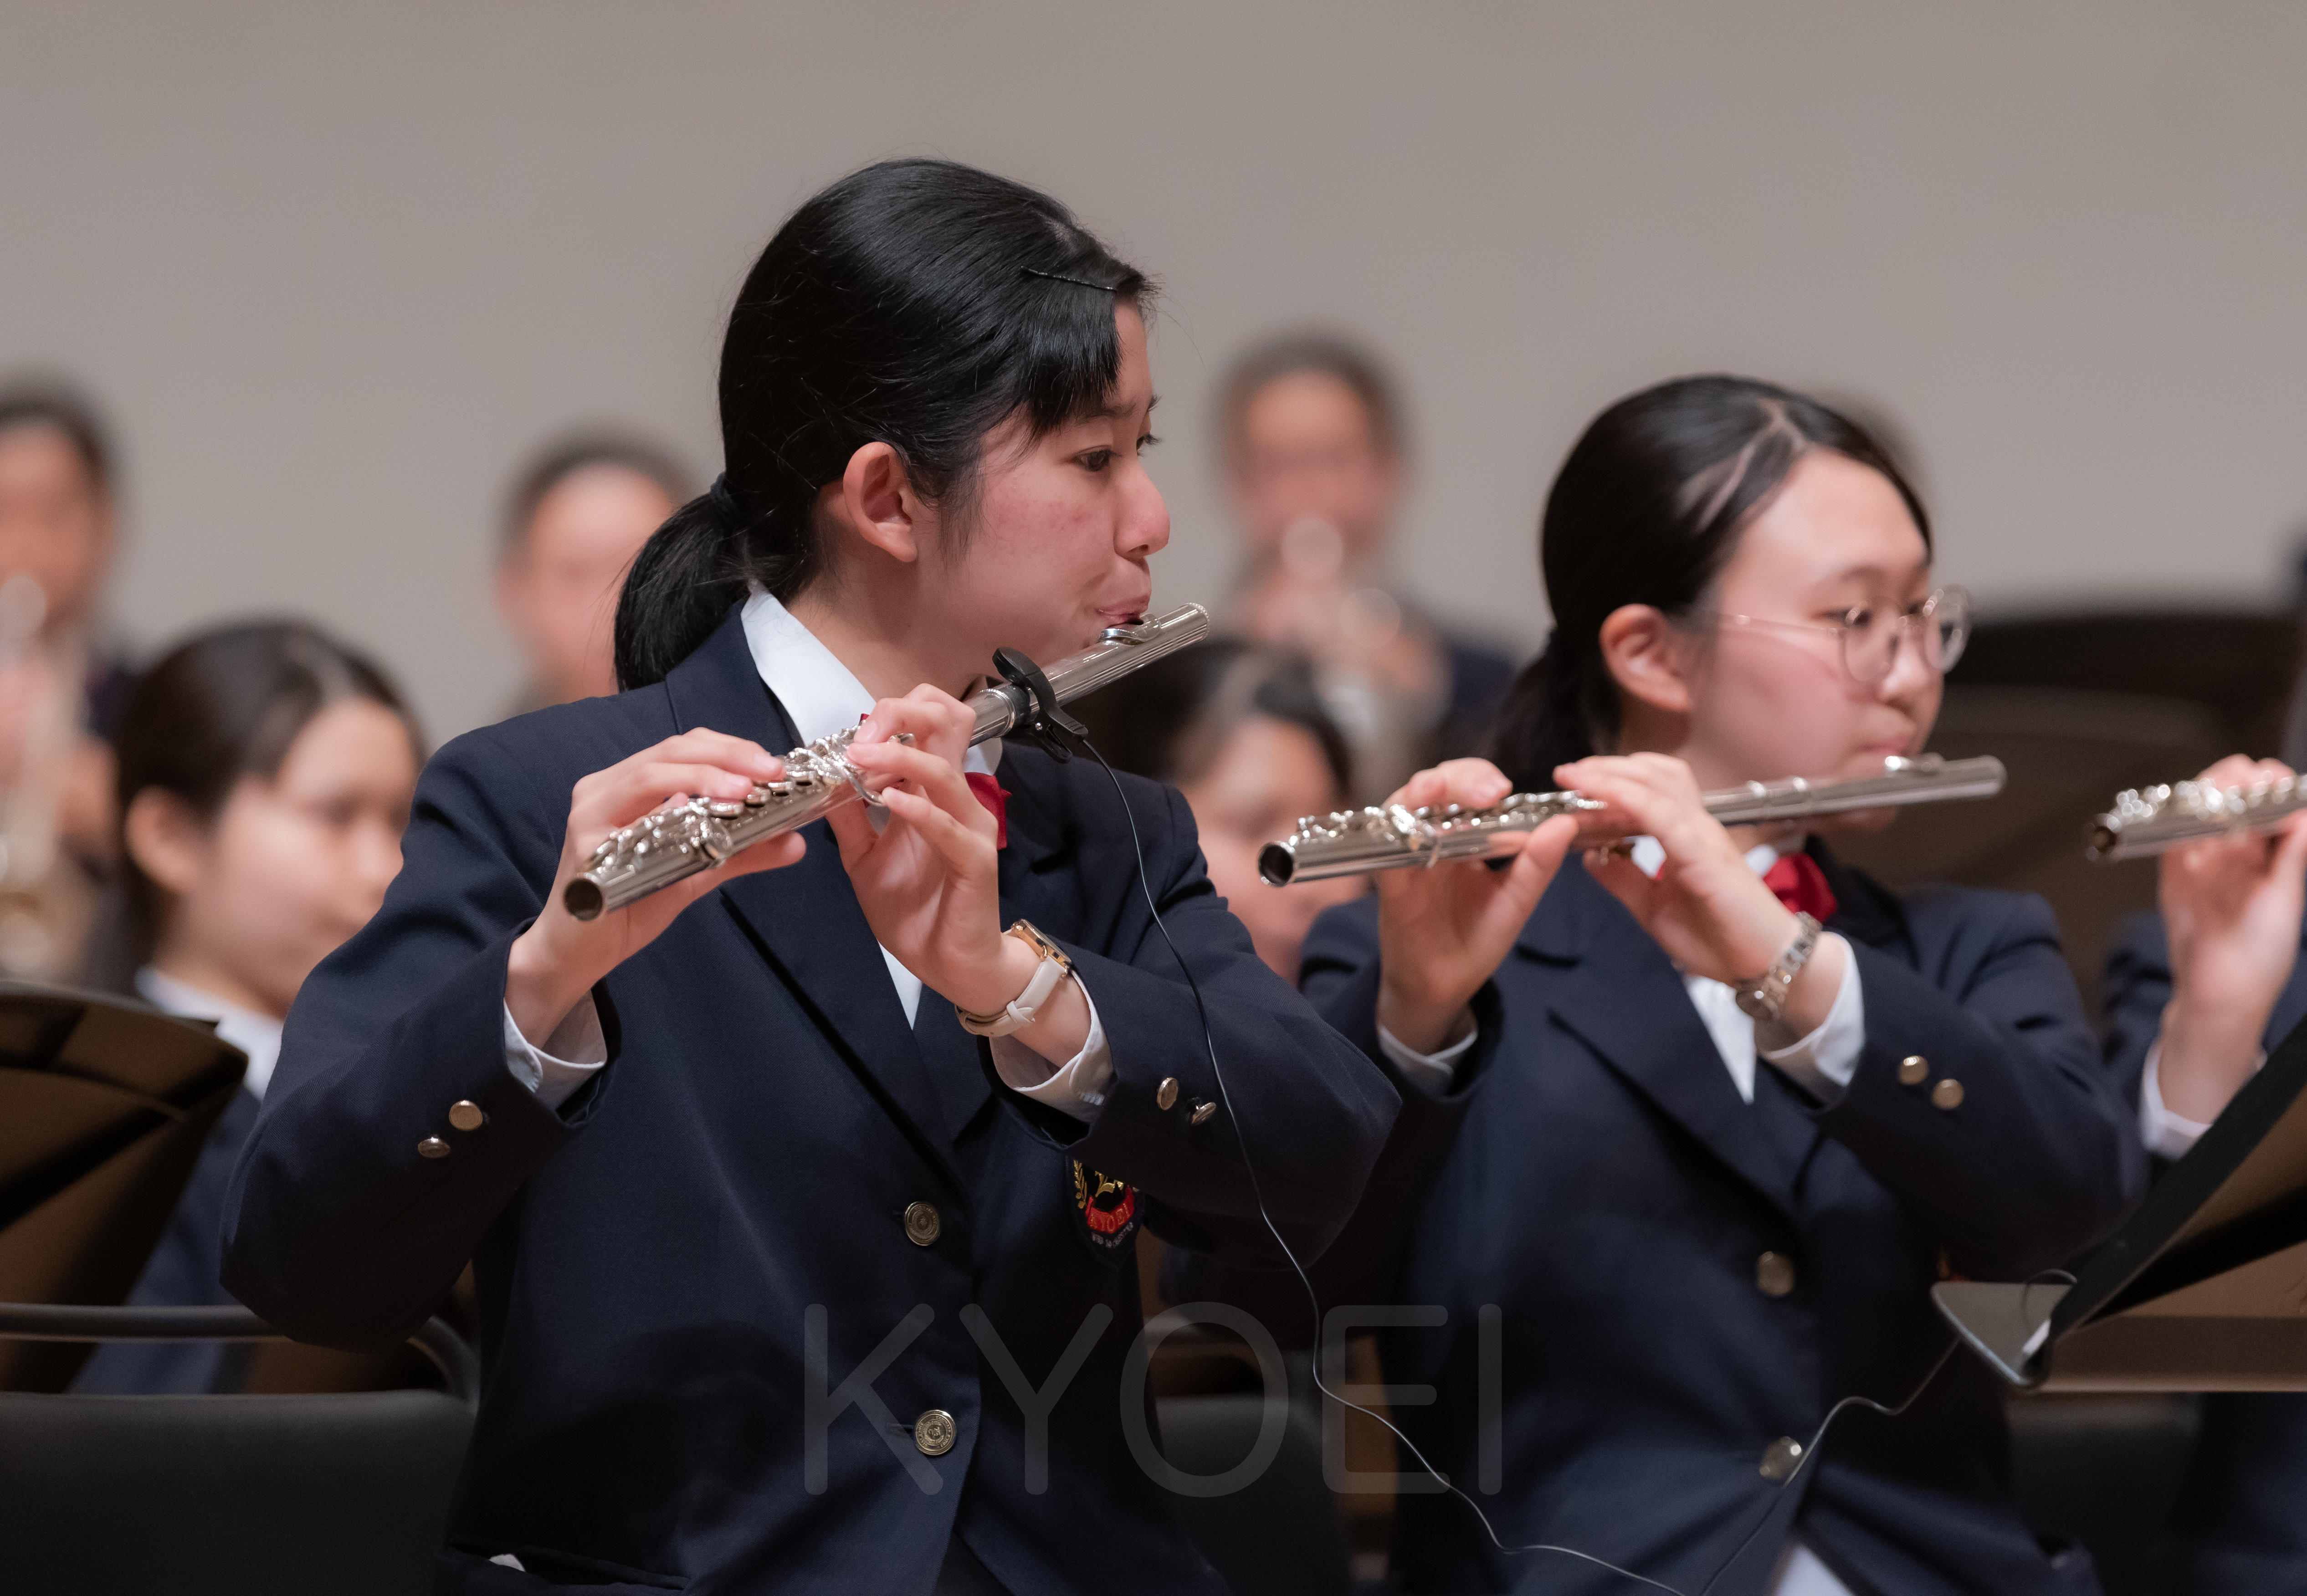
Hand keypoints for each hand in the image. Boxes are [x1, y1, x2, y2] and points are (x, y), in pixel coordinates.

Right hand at [507, 731, 801, 1042]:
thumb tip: (794, 840)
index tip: (773, 764)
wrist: (580, 953)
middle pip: (670, 750)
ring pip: (649, 773)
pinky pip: (629, 822)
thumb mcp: (696, 871)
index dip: (731, 748)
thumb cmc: (630, 905)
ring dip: (702, 777)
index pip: (685, 748)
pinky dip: (668, 816)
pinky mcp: (586, 846)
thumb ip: (742, 851)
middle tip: (769, 773)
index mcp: (630, 784)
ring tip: (743, 791)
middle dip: (726, 756)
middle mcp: (606, 789)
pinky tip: (698, 823)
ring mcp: (590, 813)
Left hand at [827, 687, 1100, 1070]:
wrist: (948, 964)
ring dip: (898, 757)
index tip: (849, 738)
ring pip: (943, 770)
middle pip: (946, 722)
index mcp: (932, 791)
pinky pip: (948, 825)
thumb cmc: (915, 910)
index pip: (928, 721)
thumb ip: (849, 818)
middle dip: (900, 714)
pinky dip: (917, 807)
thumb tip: (823, 781)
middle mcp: (957, 798)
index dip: (890, 714)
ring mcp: (970, 827)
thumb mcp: (864, 858)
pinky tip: (888, 800)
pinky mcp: (976, 860)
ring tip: (859, 760)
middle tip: (859, 734)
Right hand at [1374, 759, 1577, 1052]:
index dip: (1483, 777)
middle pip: (1439, 784)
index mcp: (1467, 834)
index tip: (1507, 788)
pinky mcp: (1389, 881)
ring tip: (1436, 788)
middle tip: (1489, 792)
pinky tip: (1414, 827)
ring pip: (1404, 805)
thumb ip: (1538, 863)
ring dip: (1421, 791)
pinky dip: (1396, 833)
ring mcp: (1408, 855)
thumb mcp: (1516, 900)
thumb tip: (1566, 824)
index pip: (1471, 787)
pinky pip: (1385, 850)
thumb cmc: (1476, 938)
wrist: (1444, 987)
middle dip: (1460, 778)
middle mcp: (1434, 836)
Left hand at [1560, 754, 1798, 983]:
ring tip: (1576, 776)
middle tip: (1567, 771)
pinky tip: (1602, 797)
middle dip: (1607, 766)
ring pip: (1658, 785)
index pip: (1650, 787)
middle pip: (1653, 773)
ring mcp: (1703, 836)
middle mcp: (1696, 826)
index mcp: (1684, 835)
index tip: (1570, 780)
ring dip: (1613, 775)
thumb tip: (1591, 855)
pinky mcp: (1707, 855)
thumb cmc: (1717, 938)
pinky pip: (1665, 817)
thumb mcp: (1652, 907)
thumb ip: (1624, 878)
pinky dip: (1631, 801)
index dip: (1610, 777)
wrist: (1764, 966)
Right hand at [2157, 755, 2306, 1123]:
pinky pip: (2172, 829)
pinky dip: (2176, 818)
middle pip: (2237, 791)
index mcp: (2278, 853)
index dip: (2271, 784)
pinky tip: (2186, 819)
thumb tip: (2299, 810)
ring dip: (2206, 793)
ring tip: (2210, 803)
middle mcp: (2243, 849)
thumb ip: (2292, 853)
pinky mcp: (2174, 867)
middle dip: (2237, 780)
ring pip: (2203, 802)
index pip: (2275, 799)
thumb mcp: (2285, 900)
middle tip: (2233, 790)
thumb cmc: (2260, 956)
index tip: (2267, 784)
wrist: (2217, 990)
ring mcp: (2206, 855)